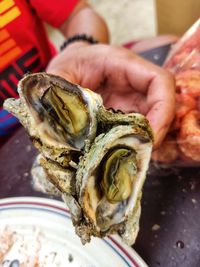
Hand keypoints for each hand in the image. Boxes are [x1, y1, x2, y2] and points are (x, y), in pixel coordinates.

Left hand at [46, 43, 174, 147]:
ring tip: (129, 157)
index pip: (160, 81)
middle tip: (139, 154)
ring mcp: (132, 98)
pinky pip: (137, 127)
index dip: (163, 109)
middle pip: (161, 105)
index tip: (151, 135)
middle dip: (156, 132)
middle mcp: (134, 82)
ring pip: (152, 120)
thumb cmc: (69, 64)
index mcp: (123, 64)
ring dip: (145, 140)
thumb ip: (62, 95)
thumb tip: (65, 128)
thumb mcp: (59, 74)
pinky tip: (121, 153)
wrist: (72, 63)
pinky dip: (133, 141)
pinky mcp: (126, 112)